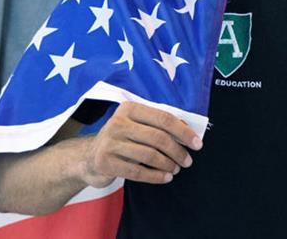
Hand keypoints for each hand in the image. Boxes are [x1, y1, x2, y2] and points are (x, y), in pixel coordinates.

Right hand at [80, 102, 202, 186]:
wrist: (88, 159)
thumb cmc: (121, 140)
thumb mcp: (136, 126)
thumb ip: (159, 125)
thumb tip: (189, 130)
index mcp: (129, 109)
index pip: (164, 118)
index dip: (184, 131)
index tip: (197, 144)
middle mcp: (117, 123)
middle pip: (158, 137)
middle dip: (178, 151)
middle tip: (187, 161)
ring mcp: (109, 143)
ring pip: (150, 155)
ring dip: (168, 164)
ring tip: (176, 169)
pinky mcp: (105, 162)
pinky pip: (138, 171)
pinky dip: (156, 176)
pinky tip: (166, 177)